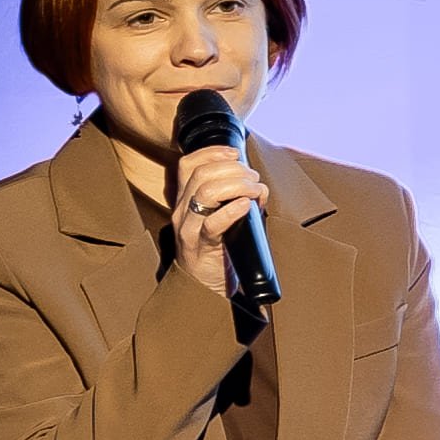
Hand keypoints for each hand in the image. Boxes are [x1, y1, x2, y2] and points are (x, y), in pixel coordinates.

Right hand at [163, 138, 267, 279]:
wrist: (204, 286)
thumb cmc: (217, 248)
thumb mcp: (219, 217)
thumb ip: (232, 197)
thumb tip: (257, 184)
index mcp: (185, 200)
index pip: (188, 164)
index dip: (213, 152)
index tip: (236, 153)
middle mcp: (182, 211)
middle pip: (201, 174)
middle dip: (234, 169)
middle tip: (254, 179)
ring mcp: (188, 228)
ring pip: (205, 192)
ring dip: (238, 185)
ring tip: (255, 191)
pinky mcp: (200, 246)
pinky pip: (212, 223)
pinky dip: (232, 210)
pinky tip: (247, 206)